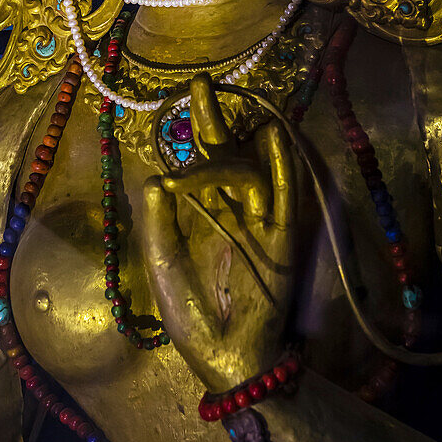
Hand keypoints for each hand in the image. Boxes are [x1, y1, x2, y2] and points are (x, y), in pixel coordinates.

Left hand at [142, 73, 295, 392]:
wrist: (224, 359)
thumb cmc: (190, 315)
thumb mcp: (162, 263)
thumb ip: (158, 220)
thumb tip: (155, 174)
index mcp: (202, 213)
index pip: (198, 160)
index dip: (192, 131)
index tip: (181, 99)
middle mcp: (232, 210)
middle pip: (225, 153)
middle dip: (214, 118)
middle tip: (203, 82)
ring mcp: (260, 222)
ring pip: (253, 169)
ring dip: (244, 138)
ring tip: (236, 104)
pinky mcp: (282, 240)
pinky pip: (286, 197)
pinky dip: (283, 167)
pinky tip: (274, 137)